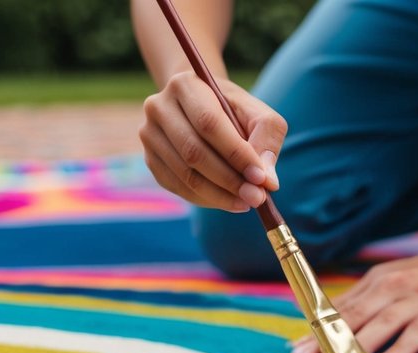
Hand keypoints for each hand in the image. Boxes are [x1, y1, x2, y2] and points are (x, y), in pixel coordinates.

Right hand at [139, 71, 284, 212]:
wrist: (204, 108)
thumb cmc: (235, 111)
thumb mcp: (258, 114)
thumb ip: (267, 140)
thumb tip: (267, 180)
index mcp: (185, 85)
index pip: (209, 123)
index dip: (236, 154)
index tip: (260, 178)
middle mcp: (159, 107)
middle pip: (193, 152)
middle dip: (229, 180)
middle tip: (257, 197)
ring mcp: (149, 135)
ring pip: (185, 175)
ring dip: (220, 195)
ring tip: (247, 202)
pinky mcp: (151, 160)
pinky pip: (178, 188)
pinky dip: (207, 199)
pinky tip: (229, 201)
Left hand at [290, 248, 417, 352]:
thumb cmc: (415, 279)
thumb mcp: (380, 284)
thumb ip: (347, 307)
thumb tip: (303, 328)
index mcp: (380, 287)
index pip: (345, 316)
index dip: (320, 337)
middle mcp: (403, 296)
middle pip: (370, 326)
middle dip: (343, 351)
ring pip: (411, 331)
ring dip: (396, 351)